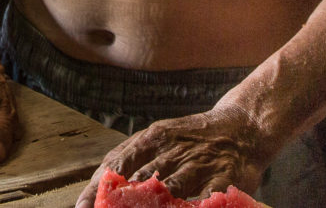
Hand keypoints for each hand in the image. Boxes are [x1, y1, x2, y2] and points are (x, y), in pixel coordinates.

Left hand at [72, 107, 272, 207]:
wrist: (243, 127)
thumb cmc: (192, 138)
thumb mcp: (160, 137)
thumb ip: (131, 157)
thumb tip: (99, 184)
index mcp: (153, 138)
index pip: (118, 164)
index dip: (98, 189)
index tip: (83, 207)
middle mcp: (174, 150)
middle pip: (140, 182)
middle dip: (122, 205)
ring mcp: (199, 164)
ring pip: (171, 190)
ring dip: (154, 206)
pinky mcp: (224, 179)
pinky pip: (205, 200)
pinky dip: (192, 207)